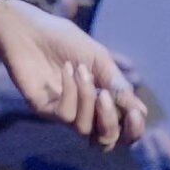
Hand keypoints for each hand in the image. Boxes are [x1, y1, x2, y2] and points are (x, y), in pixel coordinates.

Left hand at [0, 0, 145, 148]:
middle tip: (106, 96)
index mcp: (102, 99)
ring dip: (87, 97)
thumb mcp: (99, 59)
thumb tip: (140, 110)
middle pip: (106, 140)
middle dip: (111, 122)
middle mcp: (84, 111)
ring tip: (80, 69)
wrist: (29, 28)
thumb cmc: (64, 40)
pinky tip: (67, 70)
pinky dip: (70, 91)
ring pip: (85, 129)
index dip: (133, 129)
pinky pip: (65, 115)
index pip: (123, 129)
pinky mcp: (44, 109)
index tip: (136, 114)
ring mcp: (64, 111)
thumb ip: (118, 85)